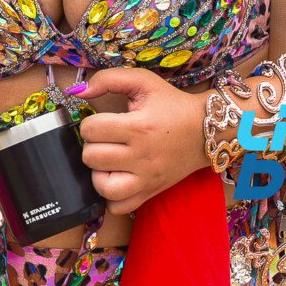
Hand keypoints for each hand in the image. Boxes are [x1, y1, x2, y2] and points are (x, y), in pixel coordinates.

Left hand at [76, 67, 209, 214]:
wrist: (207, 130)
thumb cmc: (172, 104)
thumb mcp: (143, 81)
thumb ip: (108, 79)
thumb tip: (79, 91)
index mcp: (138, 127)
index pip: (91, 130)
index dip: (90, 123)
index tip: (102, 121)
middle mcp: (142, 156)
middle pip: (92, 157)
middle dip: (92, 145)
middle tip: (106, 140)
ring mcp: (147, 178)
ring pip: (103, 187)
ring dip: (98, 173)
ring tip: (108, 161)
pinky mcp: (151, 192)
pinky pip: (119, 207)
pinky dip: (111, 196)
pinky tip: (116, 178)